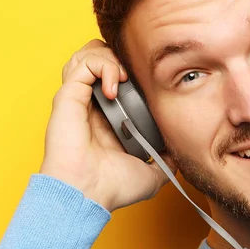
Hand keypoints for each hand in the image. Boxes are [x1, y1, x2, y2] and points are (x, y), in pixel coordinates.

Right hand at [39, 39, 176, 211]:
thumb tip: (181, 151)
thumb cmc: (112, 188)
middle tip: (136, 75)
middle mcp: (93, 104)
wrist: (88, 195)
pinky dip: (102, 65)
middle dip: (122, 56)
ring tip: (124, 78)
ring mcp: (79, 99)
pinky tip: (115, 86)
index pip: (119, 78)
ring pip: (89, 54)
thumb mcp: (151, 173)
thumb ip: (167, 160)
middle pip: (102, 58)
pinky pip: (83, 63)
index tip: (151, 83)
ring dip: (111, 57)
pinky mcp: (68, 96)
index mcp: (110, 117)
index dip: (135, 72)